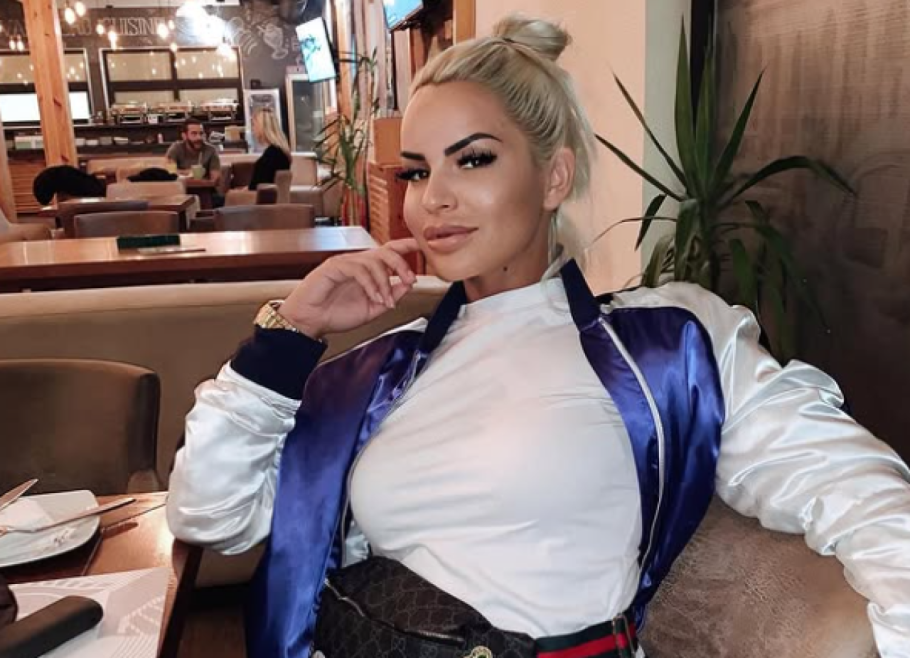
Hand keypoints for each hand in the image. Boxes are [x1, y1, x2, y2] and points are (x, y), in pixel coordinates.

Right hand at [280, 239, 420, 338]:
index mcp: (367, 271)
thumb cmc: (335, 314)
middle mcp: (357, 263)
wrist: (310, 321)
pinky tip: (374, 297)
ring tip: (385, 300)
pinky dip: (371, 284)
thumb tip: (407, 285)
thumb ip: (390, 297)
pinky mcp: (334, 267)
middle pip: (385, 252)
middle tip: (409, 280)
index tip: (419, 246)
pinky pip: (359, 270)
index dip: (405, 247)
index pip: (389, 252)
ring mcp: (345, 263)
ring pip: (374, 262)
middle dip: (401, 265)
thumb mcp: (372, 309)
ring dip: (385, 282)